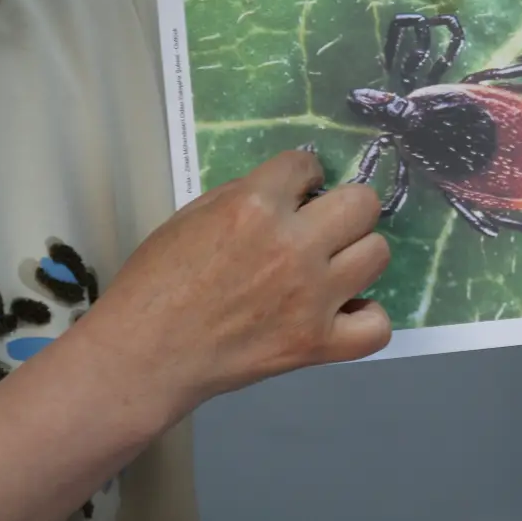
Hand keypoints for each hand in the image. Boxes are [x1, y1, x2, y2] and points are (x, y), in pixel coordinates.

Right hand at [85, 150, 391, 414]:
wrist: (143, 356)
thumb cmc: (155, 282)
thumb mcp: (192, 216)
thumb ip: (246, 196)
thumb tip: (292, 190)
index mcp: (255, 206)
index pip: (307, 165)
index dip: (301, 176)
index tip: (295, 193)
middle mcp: (293, 246)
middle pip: (363, 204)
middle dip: (344, 207)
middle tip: (323, 226)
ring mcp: (311, 297)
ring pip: (377, 254)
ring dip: (357, 255)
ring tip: (332, 267)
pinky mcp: (317, 344)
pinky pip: (377, 326)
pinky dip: (366, 317)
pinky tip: (344, 311)